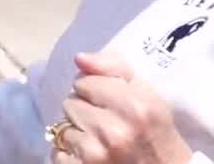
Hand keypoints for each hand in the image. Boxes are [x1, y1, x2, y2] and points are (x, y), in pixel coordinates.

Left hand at [51, 52, 191, 163]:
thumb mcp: (147, 95)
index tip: (109, 103)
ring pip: (62, 126)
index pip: (84, 82)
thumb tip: (79, 58)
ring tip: (100, 141)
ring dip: (77, 132)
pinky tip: (91, 156)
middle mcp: (114, 131)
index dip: (95, 90)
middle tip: (106, 124)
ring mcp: (96, 153)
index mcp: (136, 107)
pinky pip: (58, 151)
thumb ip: (114, 68)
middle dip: (85, 110)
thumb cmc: (155, 133)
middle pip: (70, 102)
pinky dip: (70, 154)